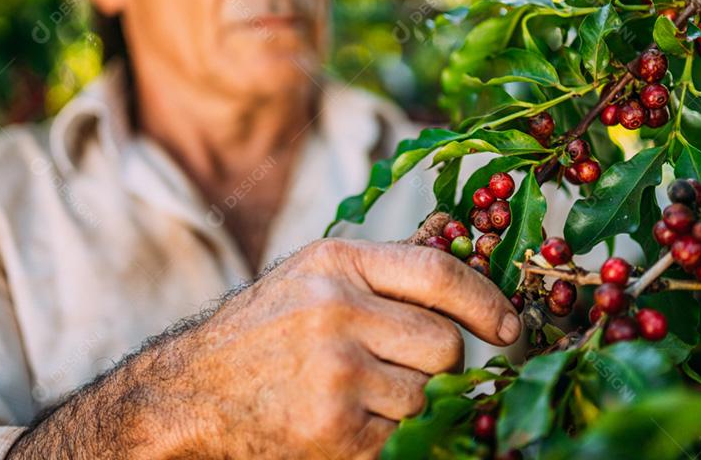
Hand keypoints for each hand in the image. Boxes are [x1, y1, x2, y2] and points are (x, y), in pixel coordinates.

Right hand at [153, 237, 520, 458]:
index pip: (438, 274)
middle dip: (440, 364)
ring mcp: (336, 373)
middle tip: (407, 369)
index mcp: (337, 263)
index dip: (485, 301)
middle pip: (444, 345)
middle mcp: (336, 312)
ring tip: (365, 395)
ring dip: (411, 403)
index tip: (508, 326)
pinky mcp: (335, 431)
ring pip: (428, 396)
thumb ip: (382, 271)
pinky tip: (352, 421)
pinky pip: (403, 438)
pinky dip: (389, 436)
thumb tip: (466, 267)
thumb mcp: (314, 276)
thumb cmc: (263, 330)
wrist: (192, 392)